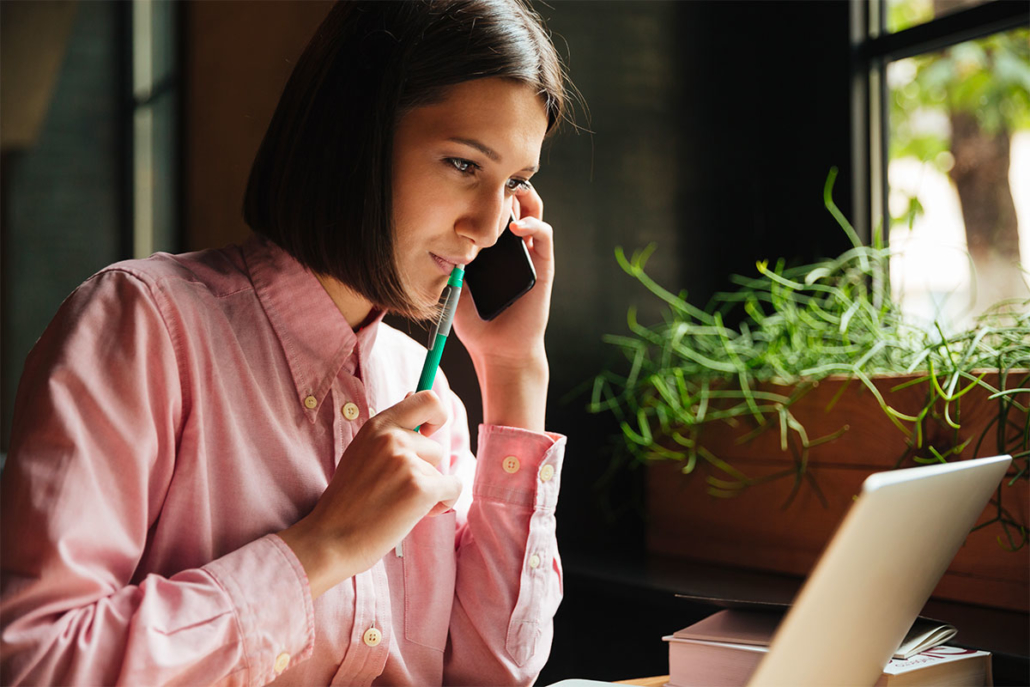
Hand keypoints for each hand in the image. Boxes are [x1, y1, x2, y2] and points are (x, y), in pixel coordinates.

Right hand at [279, 391, 461, 597]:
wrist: (331, 539)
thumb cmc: (348, 500)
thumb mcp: (362, 452)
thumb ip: (390, 429)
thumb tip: (415, 393)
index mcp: (377, 426)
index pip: (426, 399)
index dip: (438, 414)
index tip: (430, 433)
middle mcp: (392, 439)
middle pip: (436, 447)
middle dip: (426, 470)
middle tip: (397, 488)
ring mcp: (406, 462)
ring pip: (442, 471)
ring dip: (429, 490)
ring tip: (396, 503)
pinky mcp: (420, 488)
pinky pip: (453, 488)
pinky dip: (441, 504)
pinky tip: (412, 514)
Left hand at [452, 184, 553, 368]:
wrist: (499, 350)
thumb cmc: (475, 321)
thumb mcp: (454, 284)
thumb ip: (449, 260)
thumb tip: (434, 233)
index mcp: (491, 247)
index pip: (491, 208)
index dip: (482, 192)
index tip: (464, 183)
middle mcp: (512, 245)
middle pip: (514, 201)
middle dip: (503, 185)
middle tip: (488, 176)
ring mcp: (530, 252)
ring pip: (533, 210)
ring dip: (522, 195)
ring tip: (506, 190)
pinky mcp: (543, 264)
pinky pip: (544, 235)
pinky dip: (533, 223)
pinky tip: (516, 226)